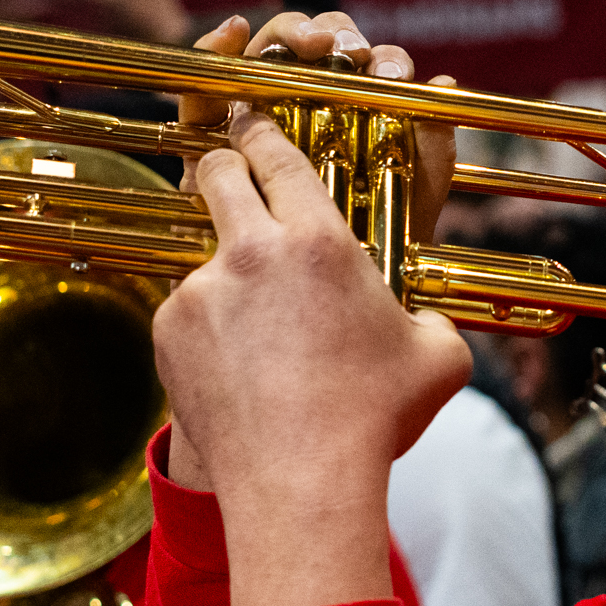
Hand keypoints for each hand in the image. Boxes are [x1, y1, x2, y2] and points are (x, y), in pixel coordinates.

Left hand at [165, 12, 463, 498]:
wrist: (300, 483)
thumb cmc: (375, 419)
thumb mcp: (437, 360)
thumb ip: (431, 322)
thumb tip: (430, 324)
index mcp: (320, 241)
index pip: (280, 155)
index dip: (264, 132)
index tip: (255, 123)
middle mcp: (252, 251)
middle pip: (219, 173)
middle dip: (224, 164)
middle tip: (232, 174)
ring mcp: (202, 290)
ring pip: (205, 254)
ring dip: (228, 273)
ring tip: (259, 331)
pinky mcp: (168, 330)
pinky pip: (186, 313)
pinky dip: (207, 330)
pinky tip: (239, 370)